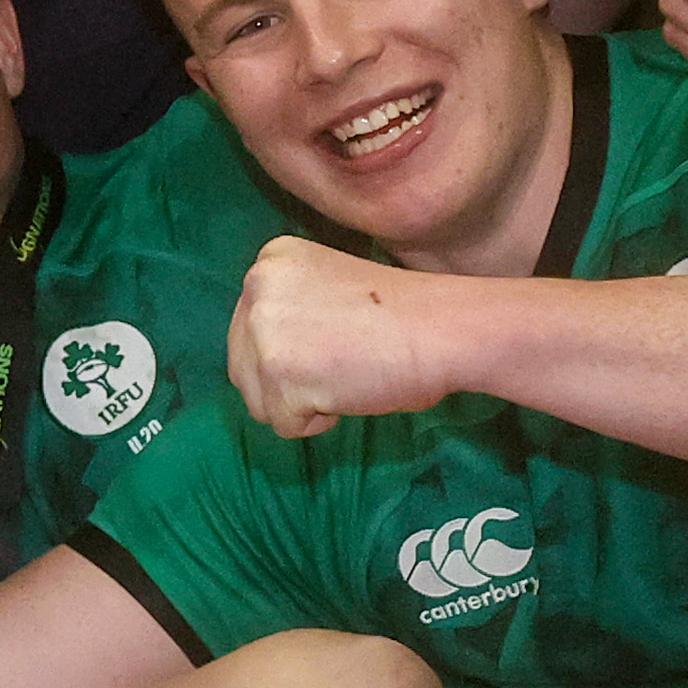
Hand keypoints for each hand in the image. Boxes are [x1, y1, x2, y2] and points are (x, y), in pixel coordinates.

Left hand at [221, 231, 460, 437]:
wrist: (445, 329)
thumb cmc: (404, 316)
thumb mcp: (327, 291)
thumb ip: (287, 313)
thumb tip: (259, 362)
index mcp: (270, 263)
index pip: (248, 332)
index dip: (294, 352)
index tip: (336, 341)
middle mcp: (257, 288)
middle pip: (243, 368)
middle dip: (291, 381)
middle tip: (344, 363)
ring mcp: (264, 330)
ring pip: (258, 400)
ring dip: (302, 403)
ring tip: (346, 374)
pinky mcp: (279, 372)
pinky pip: (284, 424)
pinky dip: (319, 421)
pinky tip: (350, 390)